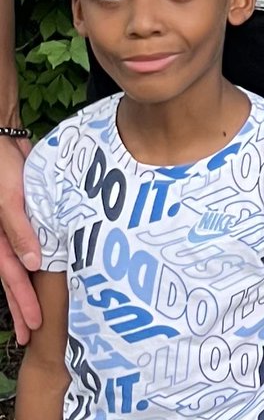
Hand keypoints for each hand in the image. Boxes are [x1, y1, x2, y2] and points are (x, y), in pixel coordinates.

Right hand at [0, 136, 40, 342]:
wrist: (1, 140)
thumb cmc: (2, 167)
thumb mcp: (10, 198)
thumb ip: (19, 230)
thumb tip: (32, 265)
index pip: (12, 278)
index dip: (22, 302)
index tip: (33, 326)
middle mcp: (3, 237)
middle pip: (13, 279)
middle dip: (22, 306)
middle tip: (33, 334)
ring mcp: (13, 228)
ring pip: (20, 265)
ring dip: (28, 289)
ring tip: (37, 313)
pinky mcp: (25, 215)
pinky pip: (30, 242)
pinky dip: (36, 259)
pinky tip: (47, 270)